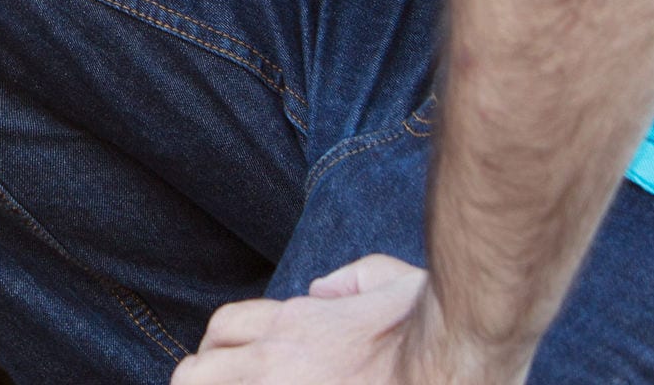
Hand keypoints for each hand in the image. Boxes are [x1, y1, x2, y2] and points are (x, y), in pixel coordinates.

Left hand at [170, 255, 501, 384]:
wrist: (454, 354)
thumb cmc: (433, 318)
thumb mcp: (388, 279)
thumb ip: (349, 282)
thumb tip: (322, 293)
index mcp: (297, 323)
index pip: (226, 328)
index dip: (216, 348)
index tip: (220, 364)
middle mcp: (280, 360)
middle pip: (200, 371)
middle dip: (199, 379)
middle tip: (207, 384)